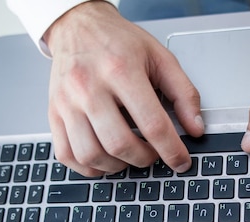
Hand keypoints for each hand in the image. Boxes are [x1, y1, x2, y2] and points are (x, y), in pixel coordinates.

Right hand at [45, 1, 203, 176]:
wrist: (78, 26)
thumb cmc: (118, 42)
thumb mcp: (160, 57)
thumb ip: (184, 93)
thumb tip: (195, 128)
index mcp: (121, 70)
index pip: (152, 123)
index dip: (172, 150)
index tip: (181, 161)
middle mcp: (89, 86)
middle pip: (120, 144)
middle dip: (144, 159)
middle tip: (153, 154)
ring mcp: (67, 102)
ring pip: (91, 154)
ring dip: (117, 166)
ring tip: (129, 156)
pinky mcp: (54, 113)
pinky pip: (67, 155)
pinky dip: (88, 167)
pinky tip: (104, 158)